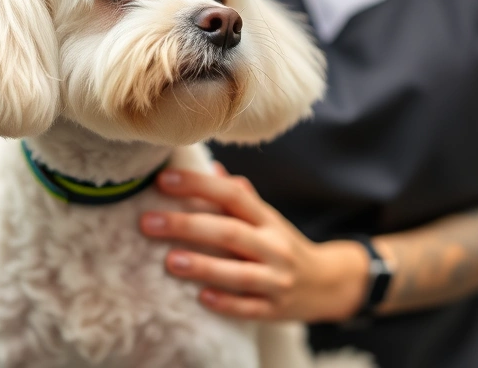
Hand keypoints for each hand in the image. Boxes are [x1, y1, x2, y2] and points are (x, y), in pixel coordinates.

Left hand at [139, 163, 369, 322]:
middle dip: (188, 226)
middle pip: (231, 232)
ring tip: (169, 260)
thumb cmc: (283, 246)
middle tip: (148, 222)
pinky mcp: (275, 309)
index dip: (199, 185)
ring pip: (240, 273)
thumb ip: (240, 197)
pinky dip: (227, 303)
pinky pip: (250, 308)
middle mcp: (274, 246)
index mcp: (268, 220)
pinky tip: (202, 298)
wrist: (328, 284)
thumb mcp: (267, 219)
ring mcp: (277, 280)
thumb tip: (211, 167)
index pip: (233, 195)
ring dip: (204, 266)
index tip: (164, 180)